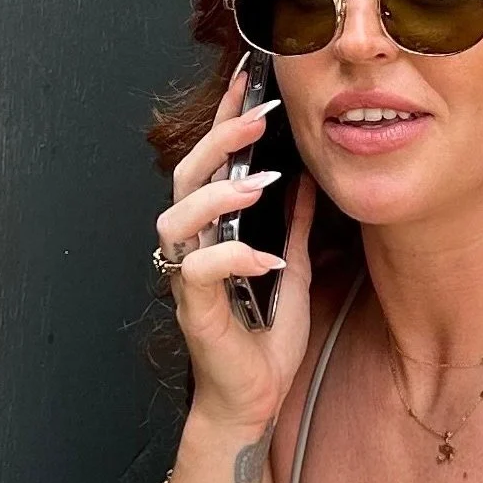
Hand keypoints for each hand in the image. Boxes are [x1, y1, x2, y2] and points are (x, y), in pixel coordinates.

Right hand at [154, 66, 317, 438]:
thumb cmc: (264, 340)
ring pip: (177, 219)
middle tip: (257, 118)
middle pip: (185, 178)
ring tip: (256, 183)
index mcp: (212, 232)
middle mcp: (192, 249)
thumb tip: (305, 177)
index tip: (247, 82)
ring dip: (216, 196)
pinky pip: (199, 273)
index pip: (211, 164)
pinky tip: (265, 257)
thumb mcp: (292, 268)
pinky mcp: (194, 312)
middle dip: (218, 143)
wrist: (253, 401)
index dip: (224, 121)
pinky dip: (231, 258)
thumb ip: (292, 224)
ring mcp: (188, 280)